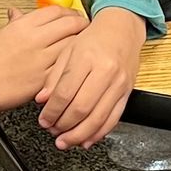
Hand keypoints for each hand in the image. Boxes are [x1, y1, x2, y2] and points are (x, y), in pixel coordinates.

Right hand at [0, 3, 85, 124]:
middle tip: (86, 29)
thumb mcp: (0, 35)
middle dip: (82, 25)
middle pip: (71, 24)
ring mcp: (41, 59)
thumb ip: (15, 22)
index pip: (56, 10)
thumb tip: (17, 12)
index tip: (74, 16)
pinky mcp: (44, 79)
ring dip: (81, 45)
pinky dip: (73, 65)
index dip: (70, 12)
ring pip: (73, 45)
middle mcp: (35, 39)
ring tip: (84, 47)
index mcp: (23, 25)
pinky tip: (74, 66)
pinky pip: (67, 67)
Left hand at [35, 8, 147, 150]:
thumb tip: (42, 100)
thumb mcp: (68, 50)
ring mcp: (118, 84)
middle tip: (52, 131)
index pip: (65, 92)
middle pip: (81, 108)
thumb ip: (54, 76)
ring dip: (79, 134)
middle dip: (63, 125)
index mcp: (86, 58)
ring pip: (98, 118)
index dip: (52, 111)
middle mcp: (105, 71)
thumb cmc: (93, 38)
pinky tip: (86, 140)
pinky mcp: (127, 92)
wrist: (122, 29)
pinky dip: (99, 133)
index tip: (44, 120)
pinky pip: (114, 118)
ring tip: (65, 141)